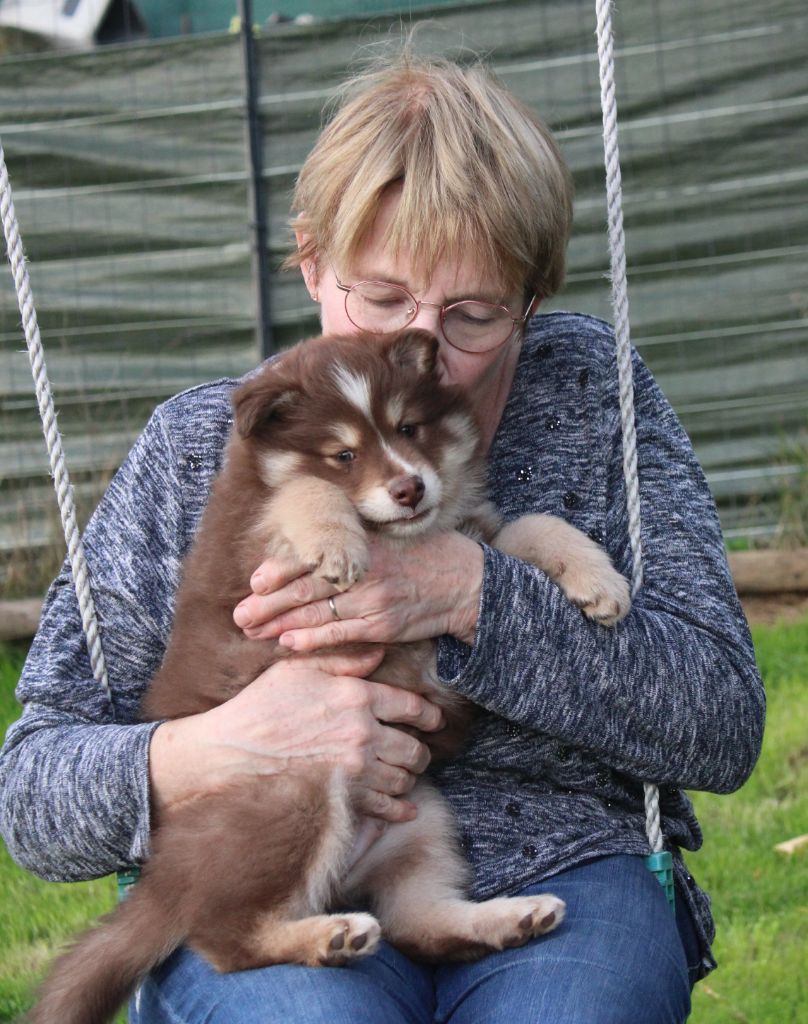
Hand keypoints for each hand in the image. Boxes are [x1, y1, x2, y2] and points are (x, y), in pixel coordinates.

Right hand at [148, 648, 443, 824]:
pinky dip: (400, 809)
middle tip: (419, 752)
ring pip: (404, 778)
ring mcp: (356, 770)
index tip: (433, 720)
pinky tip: (404, 807)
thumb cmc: (260, 706)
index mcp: (356, 697)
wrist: (231, 753)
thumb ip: (342, 661)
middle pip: (414, 747)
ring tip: (405, 775)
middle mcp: (363, 734)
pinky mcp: (344, 799)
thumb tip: (378, 653)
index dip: (428, 715)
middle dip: (420, 751)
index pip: (411, 707)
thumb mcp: (298, 669)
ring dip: (409, 778)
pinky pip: (388, 808)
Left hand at [232, 530, 483, 651]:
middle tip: (239, 614)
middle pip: (306, 588)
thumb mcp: (387, 538)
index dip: (280, 570)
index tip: (255, 580)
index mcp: (362, 547)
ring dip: (280, 623)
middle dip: (268, 602)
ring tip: (252, 630)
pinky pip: (341, 635)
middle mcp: (364, 572)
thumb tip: (314, 545)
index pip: (313, 558)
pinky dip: (312, 640)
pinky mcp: (382, 627)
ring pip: (317, 613)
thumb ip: (353, 541)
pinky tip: (288, 644)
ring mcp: (373, 601)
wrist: (464, 582)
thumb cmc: (423, 556)